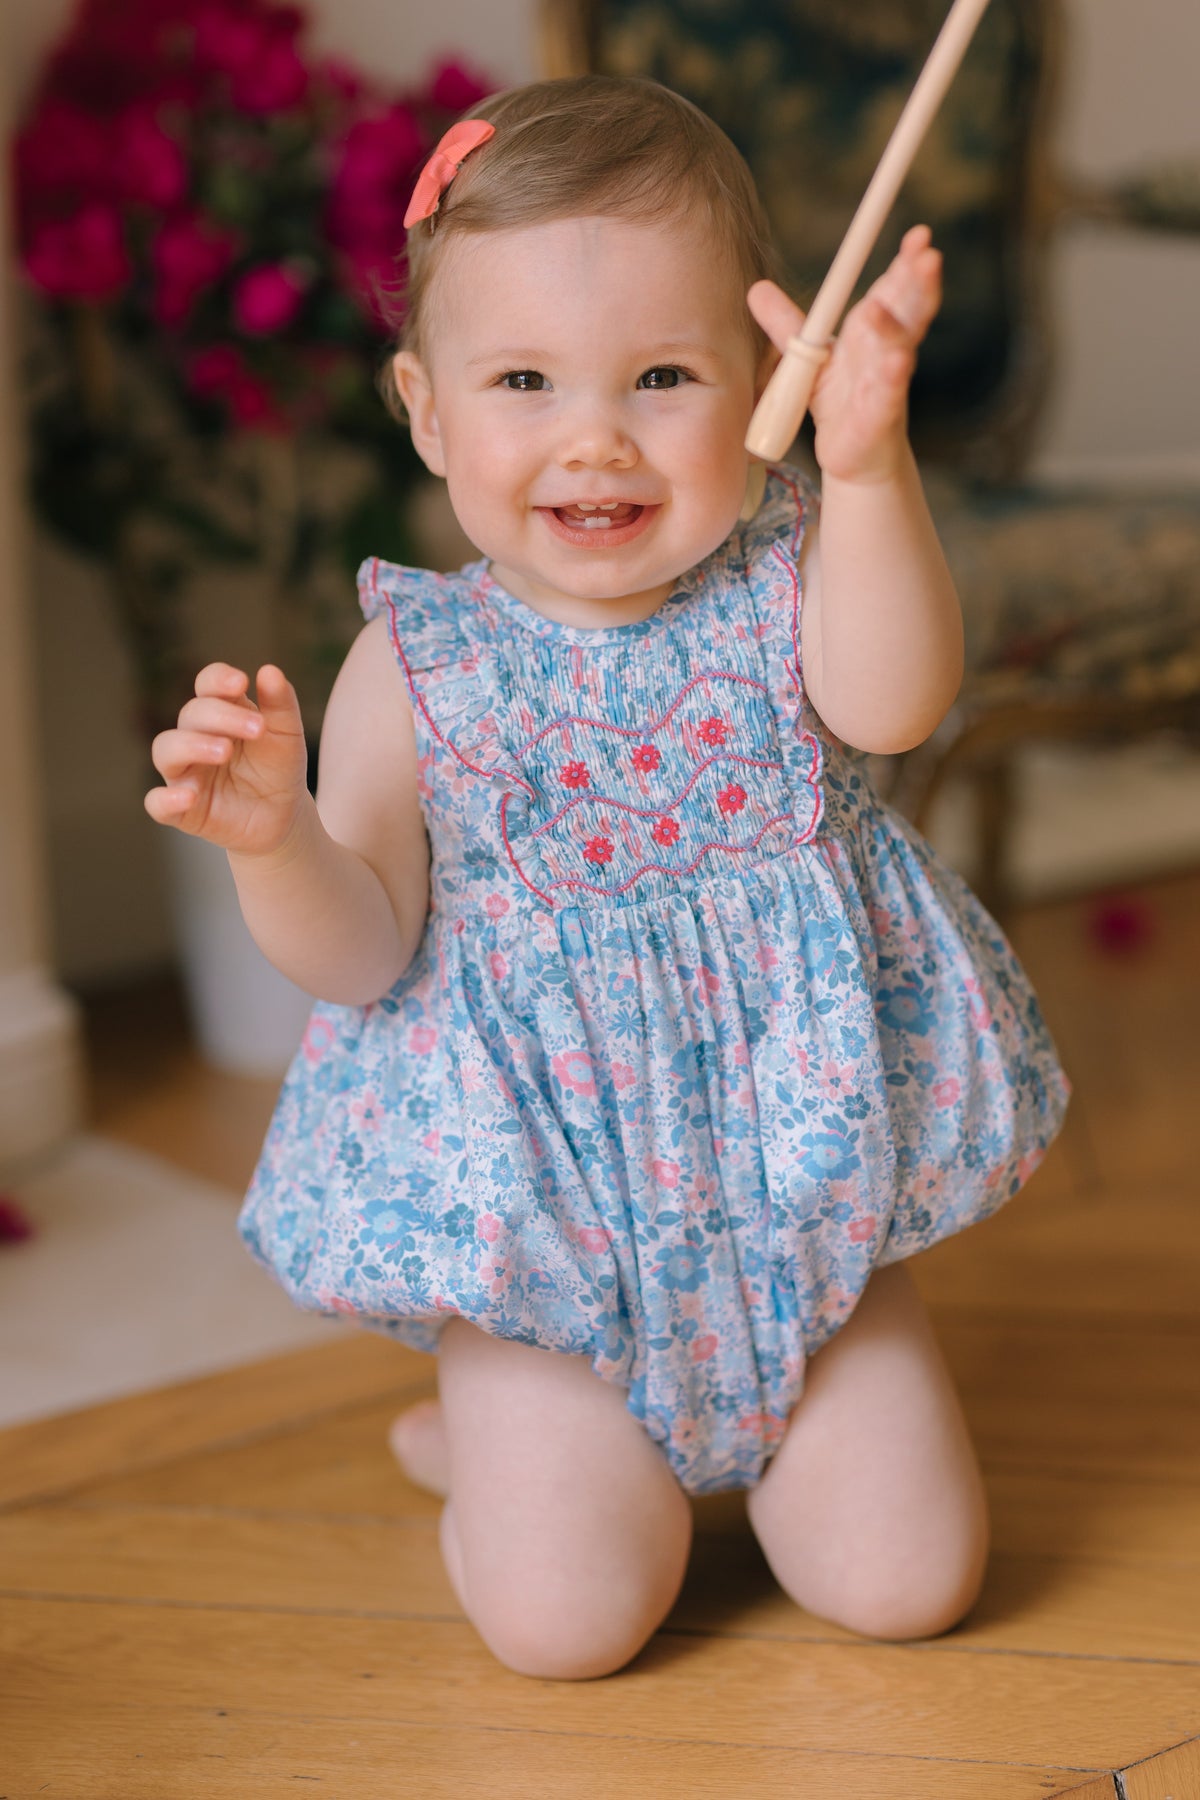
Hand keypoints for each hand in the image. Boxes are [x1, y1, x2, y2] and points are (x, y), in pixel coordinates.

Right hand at [144, 662, 308, 857]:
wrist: (284, 816)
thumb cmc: (278, 768)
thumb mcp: (287, 736)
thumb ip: (280, 705)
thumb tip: (270, 670)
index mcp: (221, 712)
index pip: (207, 685)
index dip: (218, 680)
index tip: (241, 683)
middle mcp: (194, 737)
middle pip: (191, 714)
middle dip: (222, 716)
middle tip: (256, 729)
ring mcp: (184, 772)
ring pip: (166, 749)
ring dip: (192, 746)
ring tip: (224, 751)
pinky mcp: (182, 809)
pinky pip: (158, 803)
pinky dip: (166, 799)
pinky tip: (188, 797)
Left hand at [748, 224, 942, 484]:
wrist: (850, 455)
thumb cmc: (837, 400)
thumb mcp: (807, 357)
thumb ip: (785, 325)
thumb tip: (755, 288)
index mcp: (874, 329)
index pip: (897, 288)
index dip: (908, 262)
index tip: (919, 234)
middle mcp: (889, 350)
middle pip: (910, 310)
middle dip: (921, 283)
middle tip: (929, 255)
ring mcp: (888, 382)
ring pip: (901, 349)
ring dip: (897, 327)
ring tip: (882, 306)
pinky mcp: (881, 415)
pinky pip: (888, 394)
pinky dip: (892, 377)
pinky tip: (897, 361)